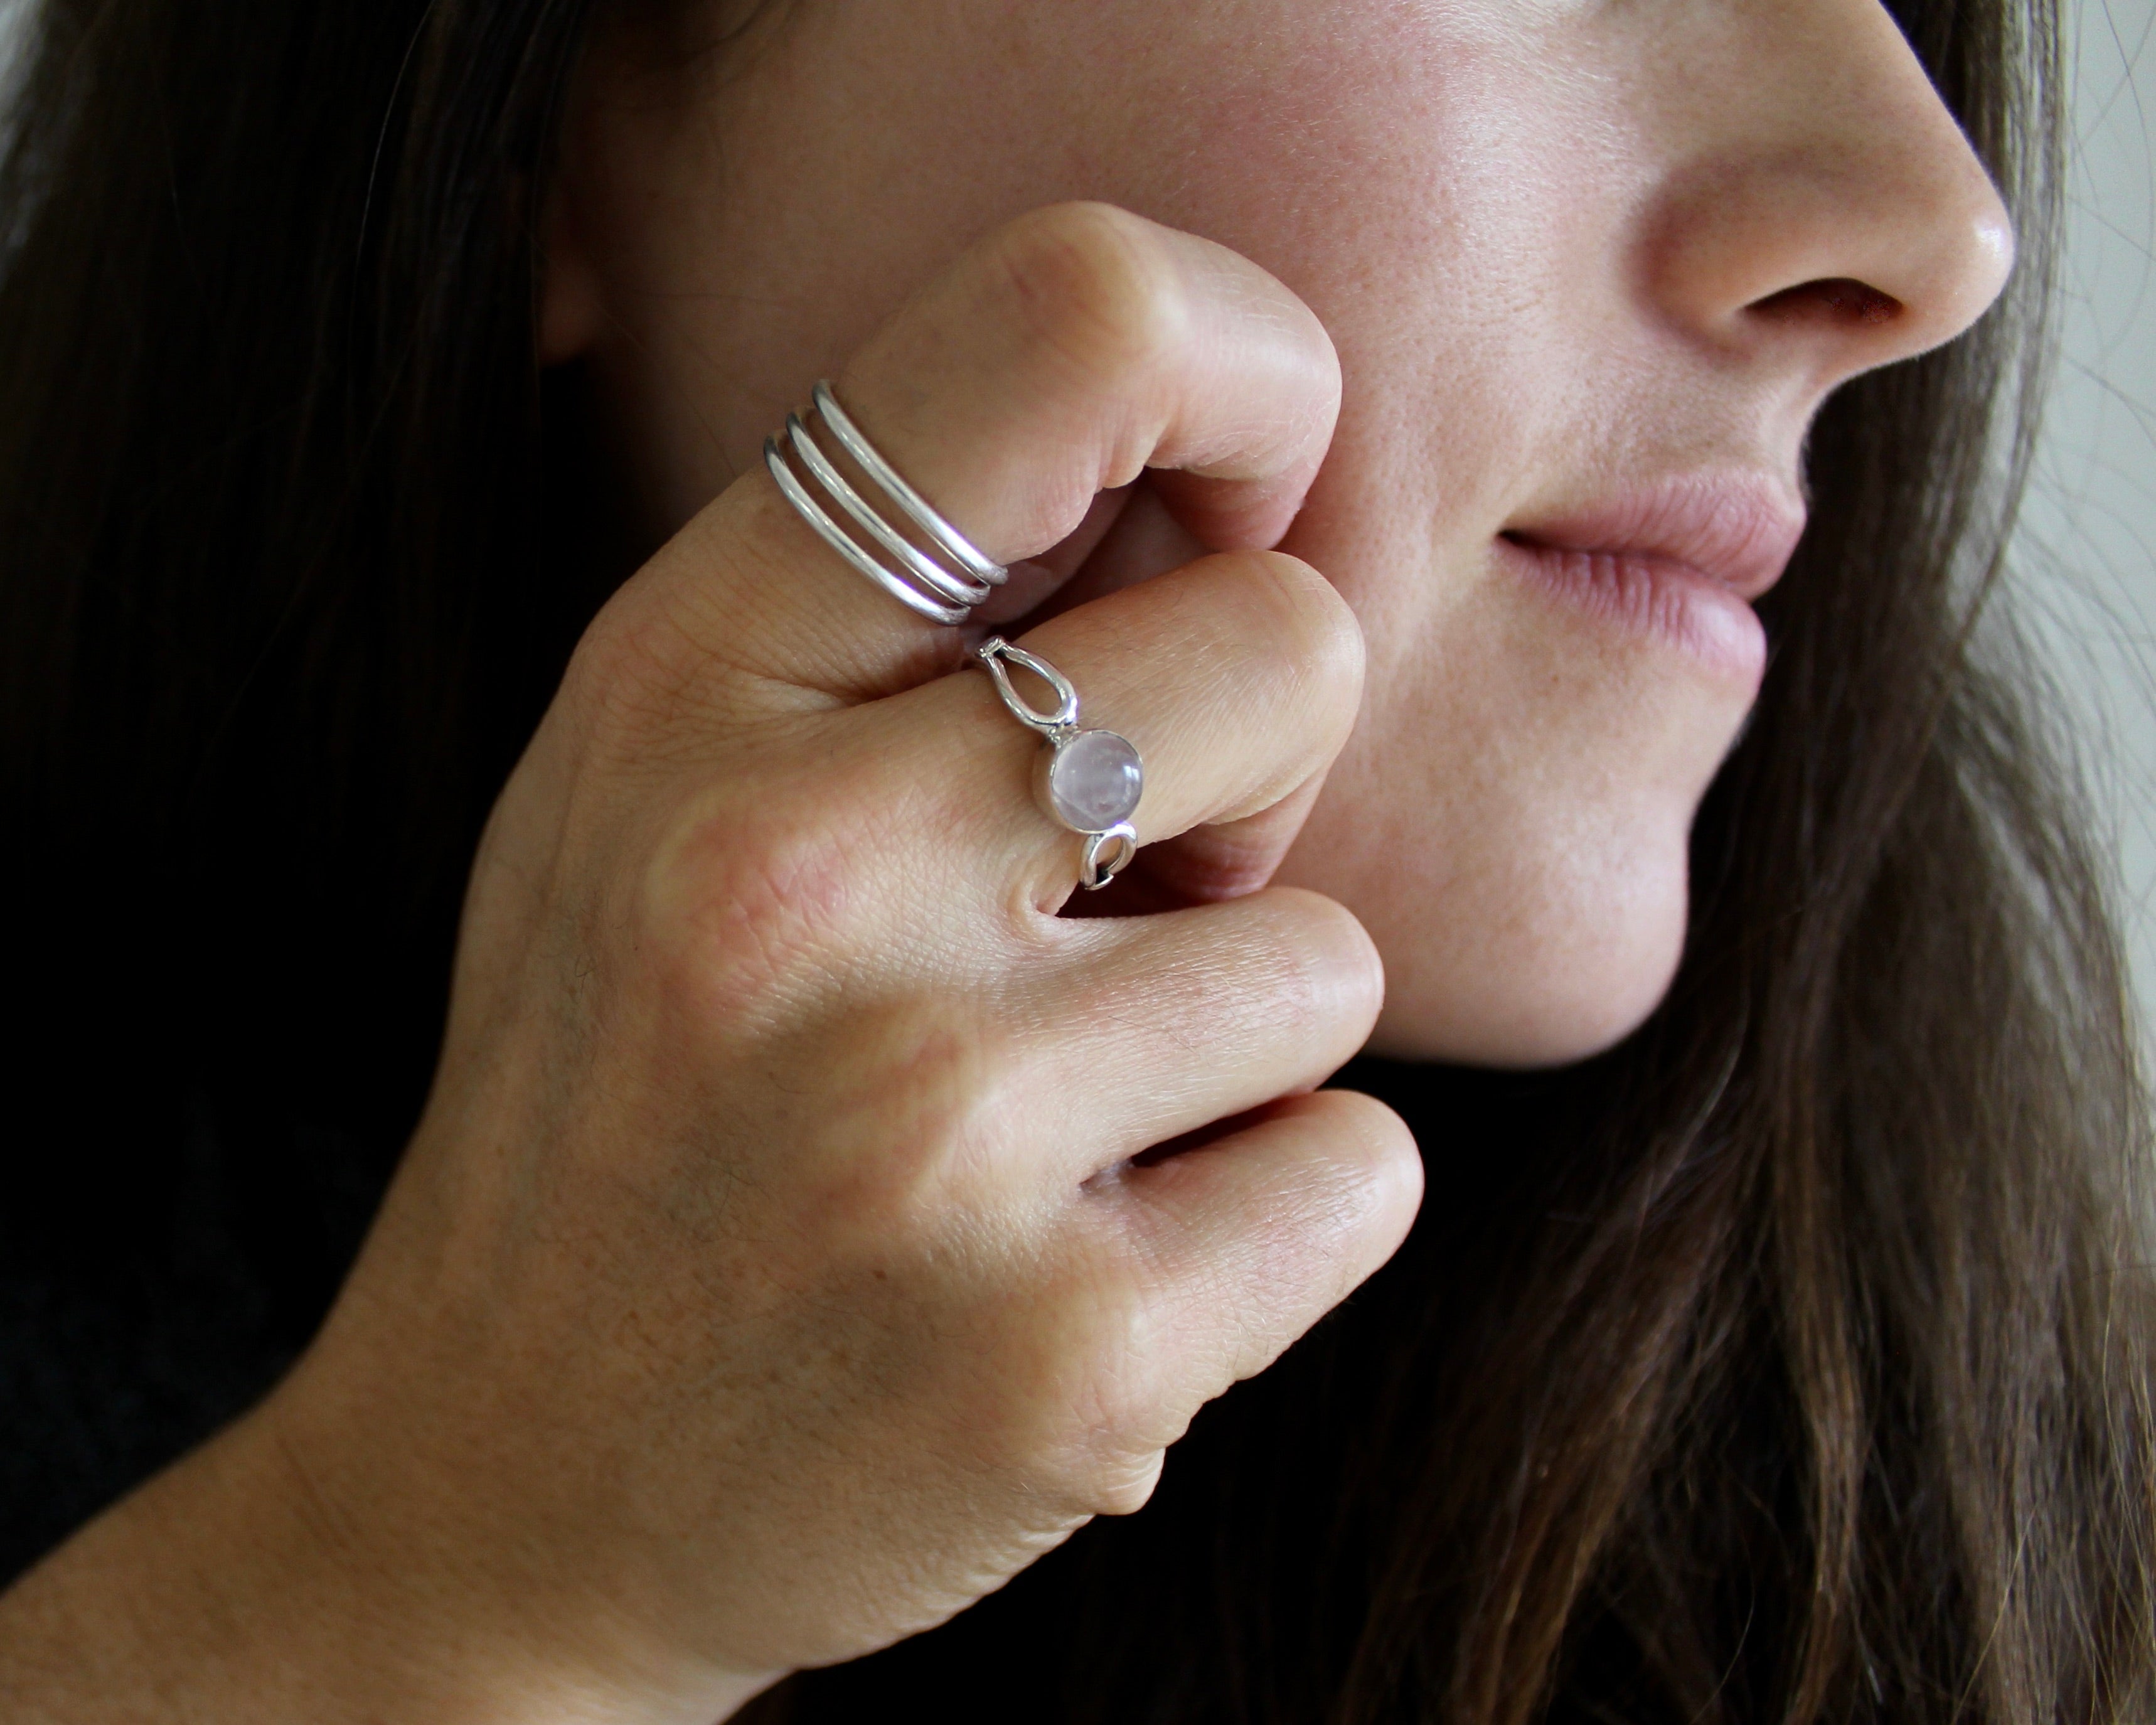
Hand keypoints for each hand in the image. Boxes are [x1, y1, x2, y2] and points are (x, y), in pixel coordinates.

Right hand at [0, 203, 1420, 1723]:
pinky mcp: (1063, 1356)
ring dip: (1231, 1042)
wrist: (506, 1487)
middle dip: (1252, 782)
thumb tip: (1213, 473)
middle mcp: (797, 873)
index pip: (1065, 337)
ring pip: (1332, 956)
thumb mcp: (662, 780)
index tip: (1240, 500)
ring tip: (1044, 1125)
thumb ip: (888, 611)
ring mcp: (927, 1122)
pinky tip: (1094, 1257)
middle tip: (1113, 901)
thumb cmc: (636, 1084)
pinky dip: (1271, 1214)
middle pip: (1294, 644)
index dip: (1242, 376)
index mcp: (694, 679)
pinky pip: (1358, 1170)